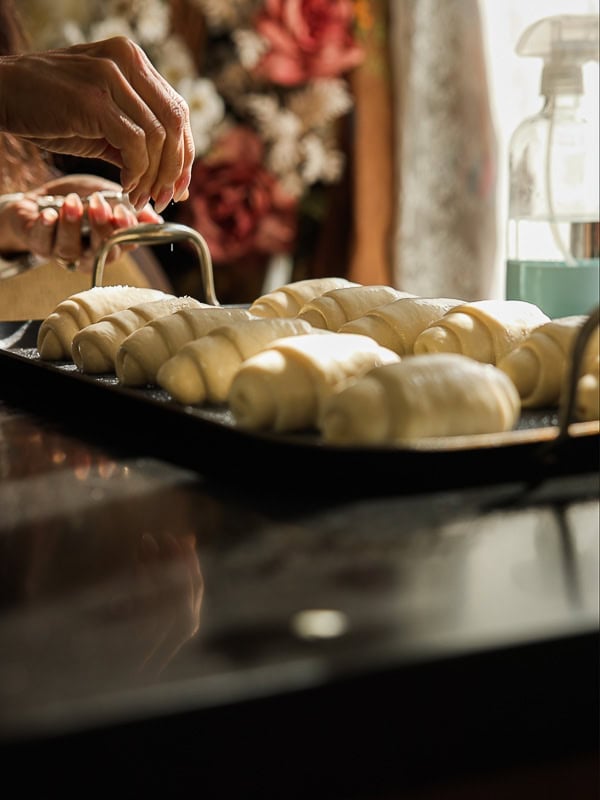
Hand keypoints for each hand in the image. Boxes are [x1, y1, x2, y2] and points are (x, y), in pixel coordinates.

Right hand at [0, 37, 194, 212]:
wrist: (2, 95)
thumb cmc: (50, 109)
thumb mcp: (102, 121)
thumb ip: (137, 138)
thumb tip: (174, 178)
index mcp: (132, 59)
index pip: (176, 110)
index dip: (184, 153)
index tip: (179, 187)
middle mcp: (125, 60)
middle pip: (174, 123)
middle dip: (174, 169)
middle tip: (164, 199)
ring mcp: (110, 76)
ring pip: (157, 137)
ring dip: (152, 177)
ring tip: (138, 198)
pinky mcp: (94, 100)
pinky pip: (135, 144)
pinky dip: (136, 173)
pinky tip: (125, 186)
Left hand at [0, 174, 162, 272]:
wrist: (39, 198)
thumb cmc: (78, 197)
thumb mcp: (107, 194)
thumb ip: (129, 206)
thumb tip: (157, 220)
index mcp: (111, 244)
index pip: (124, 244)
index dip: (125, 231)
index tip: (123, 212)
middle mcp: (89, 255)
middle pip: (100, 252)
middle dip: (101, 228)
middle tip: (98, 203)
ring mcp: (63, 254)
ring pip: (70, 249)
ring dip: (72, 225)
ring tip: (71, 202)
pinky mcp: (39, 246)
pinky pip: (43, 243)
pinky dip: (46, 228)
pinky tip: (48, 214)